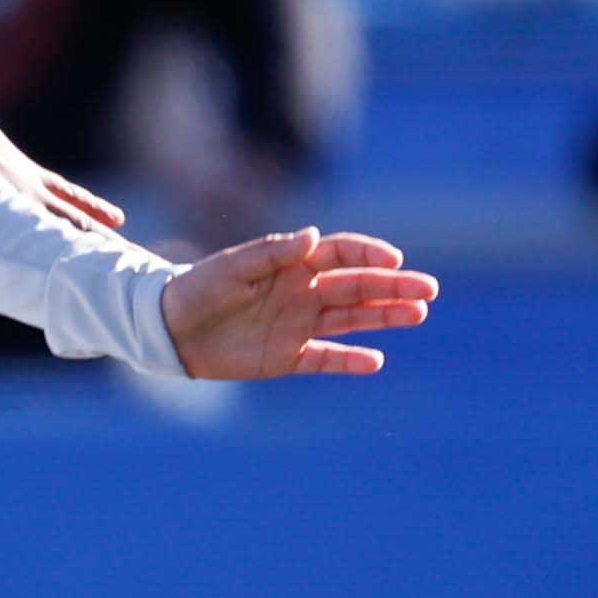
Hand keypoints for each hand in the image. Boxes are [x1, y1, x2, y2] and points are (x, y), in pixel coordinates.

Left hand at [0, 98, 122, 326]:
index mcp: (5, 216)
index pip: (50, 255)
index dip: (74, 279)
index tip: (102, 302)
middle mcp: (25, 199)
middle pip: (72, 236)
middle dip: (99, 263)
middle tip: (134, 287)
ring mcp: (29, 183)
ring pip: (75, 217)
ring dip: (103, 239)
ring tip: (134, 262)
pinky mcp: (26, 171)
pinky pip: (65, 192)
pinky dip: (89, 205)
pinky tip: (118, 219)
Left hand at [158, 226, 437, 378]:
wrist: (168, 330)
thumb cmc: (198, 288)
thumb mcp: (233, 266)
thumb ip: (273, 252)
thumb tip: (313, 236)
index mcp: (293, 265)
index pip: (342, 255)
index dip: (369, 255)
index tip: (394, 261)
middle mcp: (303, 293)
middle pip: (358, 287)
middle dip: (394, 287)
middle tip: (429, 289)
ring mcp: (299, 325)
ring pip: (352, 319)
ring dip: (385, 317)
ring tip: (419, 313)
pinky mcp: (288, 356)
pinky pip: (325, 358)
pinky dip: (349, 361)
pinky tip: (376, 360)